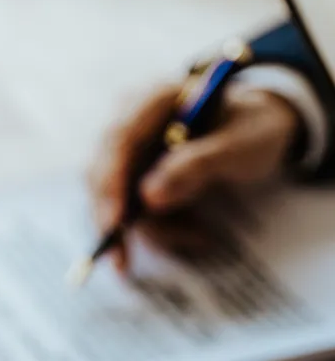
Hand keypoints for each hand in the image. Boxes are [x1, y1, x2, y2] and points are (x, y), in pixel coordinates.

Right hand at [90, 81, 301, 268]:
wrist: (258, 130)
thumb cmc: (253, 128)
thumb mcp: (241, 145)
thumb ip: (197, 164)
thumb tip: (147, 196)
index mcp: (155, 98)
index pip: (119, 139)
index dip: (111, 183)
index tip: (116, 223)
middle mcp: (131, 121)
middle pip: (102, 173)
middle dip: (114, 221)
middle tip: (122, 262)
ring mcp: (130, 151)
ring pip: (114, 200)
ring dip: (155, 228)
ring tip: (202, 237)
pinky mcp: (135, 177)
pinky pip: (133, 212)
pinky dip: (161, 229)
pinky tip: (196, 232)